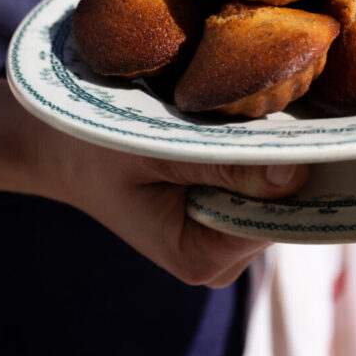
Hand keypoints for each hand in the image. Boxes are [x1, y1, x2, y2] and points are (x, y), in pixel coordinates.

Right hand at [0, 71, 306, 286]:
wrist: (60, 144)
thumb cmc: (95, 146)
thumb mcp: (153, 149)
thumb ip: (223, 165)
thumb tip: (296, 172)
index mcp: (202, 258)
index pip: (274, 214)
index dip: (286, 168)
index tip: (291, 120)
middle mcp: (223, 258)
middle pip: (282, 203)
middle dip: (277, 155)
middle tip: (269, 97)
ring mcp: (227, 234)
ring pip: (276, 187)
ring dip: (266, 146)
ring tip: (243, 104)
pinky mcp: (226, 208)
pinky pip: (260, 177)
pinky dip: (254, 146)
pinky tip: (239, 116)